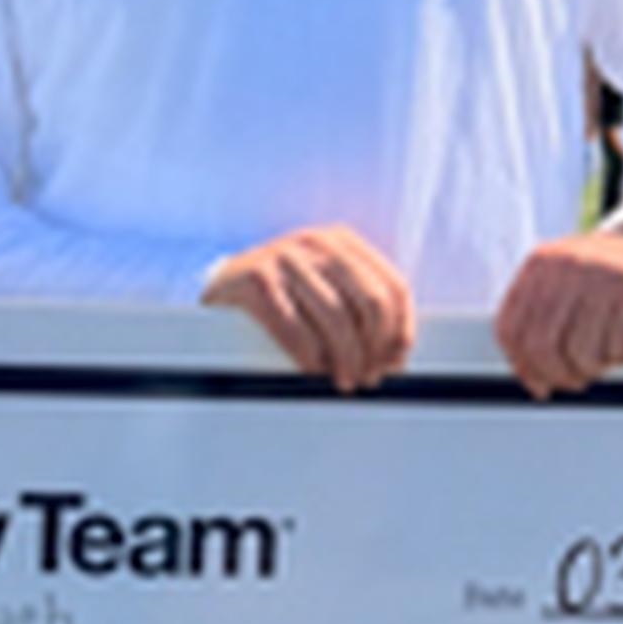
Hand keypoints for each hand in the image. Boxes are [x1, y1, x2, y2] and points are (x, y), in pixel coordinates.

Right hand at [201, 224, 416, 391]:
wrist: (222, 286)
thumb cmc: (283, 294)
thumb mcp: (324, 286)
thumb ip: (359, 309)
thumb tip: (395, 357)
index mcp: (342, 242)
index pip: (393, 286)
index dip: (400, 330)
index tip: (395, 362)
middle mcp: (316, 243)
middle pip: (371, 302)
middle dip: (375, 349)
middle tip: (368, 377)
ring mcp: (285, 258)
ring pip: (336, 318)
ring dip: (345, 359)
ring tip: (344, 381)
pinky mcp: (257, 280)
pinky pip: (295, 327)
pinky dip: (309, 357)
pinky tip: (313, 373)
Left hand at [495, 226, 622, 398]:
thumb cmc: (601, 283)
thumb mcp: (562, 287)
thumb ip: (538, 324)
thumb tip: (534, 383)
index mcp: (540, 263)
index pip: (511, 328)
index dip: (522, 366)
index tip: (538, 384)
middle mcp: (569, 264)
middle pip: (543, 346)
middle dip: (557, 376)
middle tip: (573, 382)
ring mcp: (605, 274)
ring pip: (582, 354)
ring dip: (593, 369)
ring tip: (602, 357)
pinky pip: (621, 349)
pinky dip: (622, 357)